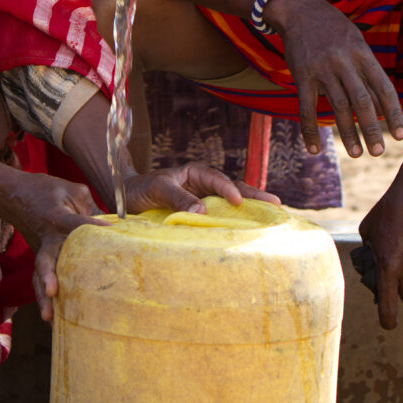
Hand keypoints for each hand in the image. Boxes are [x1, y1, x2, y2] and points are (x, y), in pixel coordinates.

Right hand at [2, 170, 105, 321]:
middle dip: (49, 276)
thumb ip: (91, 207)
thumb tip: (115, 226)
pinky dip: (45, 296)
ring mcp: (40, 249)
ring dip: (43, 296)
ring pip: (40, 275)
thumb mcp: (72, 189)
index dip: (93, 225)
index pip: (75, 223)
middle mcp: (46, 236)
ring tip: (49, 316)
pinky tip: (53, 317)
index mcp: (56, 216)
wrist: (14, 194)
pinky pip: (41, 277)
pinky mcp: (41, 257)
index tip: (110, 230)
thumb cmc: (46, 190)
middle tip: (53, 292)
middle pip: (46, 258)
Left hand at [124, 162, 279, 215]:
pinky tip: (250, 230)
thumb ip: (177, 198)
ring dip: (250, 209)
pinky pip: (221, 218)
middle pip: (232, 189)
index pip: (216, 179)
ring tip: (272, 216)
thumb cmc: (140, 189)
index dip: (228, 189)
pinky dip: (236, 223)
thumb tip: (202, 212)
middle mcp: (203, 186)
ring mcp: (204, 201)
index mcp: (194, 172)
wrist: (126, 199)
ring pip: (231, 204)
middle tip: (276, 204)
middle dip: (254, 196)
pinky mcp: (201, 217)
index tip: (237, 201)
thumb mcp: (157, 189)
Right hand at [270, 0, 402, 157]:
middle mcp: (344, 61)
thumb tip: (381, 105)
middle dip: (372, 129)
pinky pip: (307, 107)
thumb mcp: (355, 42)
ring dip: (348, 132)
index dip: (393, 113)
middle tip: (379, 153)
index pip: (383, 87)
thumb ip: (367, 72)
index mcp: (362, 53)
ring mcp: (322, 68)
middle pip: (362, 101)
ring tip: (356, 153)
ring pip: (338, 106)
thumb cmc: (332, 27)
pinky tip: (314, 148)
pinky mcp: (302, 74)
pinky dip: (310, 130)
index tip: (401, 136)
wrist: (298, 9)